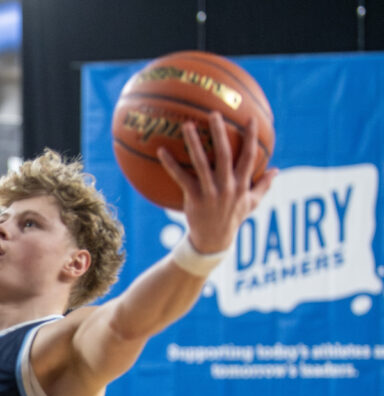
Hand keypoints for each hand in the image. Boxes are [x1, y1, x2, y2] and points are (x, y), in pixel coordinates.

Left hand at [157, 112, 276, 252]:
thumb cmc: (232, 218)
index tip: (249, 117)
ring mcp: (210, 192)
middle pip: (225, 155)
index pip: (250, 156)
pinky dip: (171, 164)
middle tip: (214, 113)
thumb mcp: (252, 203)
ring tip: (186, 125)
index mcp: (241, 184)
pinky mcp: (193, 198)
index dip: (250, 137)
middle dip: (220, 133)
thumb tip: (277, 170)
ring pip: (201, 163)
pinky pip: (181, 178)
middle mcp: (227, 186)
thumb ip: (263, 185)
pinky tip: (161, 151)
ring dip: (193, 143)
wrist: (213, 240)